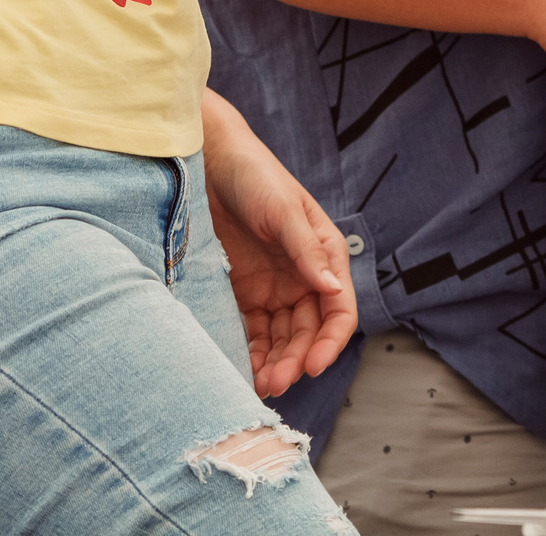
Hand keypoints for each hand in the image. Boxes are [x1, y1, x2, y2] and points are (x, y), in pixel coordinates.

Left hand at [200, 93, 355, 396]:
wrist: (206, 161)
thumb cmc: (253, 174)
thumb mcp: (283, 209)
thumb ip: (306, 249)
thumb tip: (332, 288)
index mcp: (324, 254)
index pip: (339, 309)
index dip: (330, 341)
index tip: (312, 364)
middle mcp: (302, 276)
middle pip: (309, 331)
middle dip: (296, 359)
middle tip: (277, 382)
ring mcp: (273, 286)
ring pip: (282, 337)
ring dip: (276, 362)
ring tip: (260, 384)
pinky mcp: (244, 292)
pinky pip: (253, 331)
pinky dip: (252, 352)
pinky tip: (244, 368)